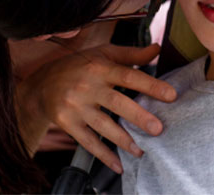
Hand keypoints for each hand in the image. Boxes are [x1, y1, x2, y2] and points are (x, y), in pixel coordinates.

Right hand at [20, 43, 175, 173]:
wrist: (42, 83)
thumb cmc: (80, 65)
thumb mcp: (104, 53)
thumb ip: (132, 54)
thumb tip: (158, 49)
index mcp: (100, 67)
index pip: (129, 75)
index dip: (150, 85)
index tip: (171, 95)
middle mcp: (88, 86)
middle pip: (116, 102)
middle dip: (138, 116)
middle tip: (158, 128)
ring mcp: (76, 106)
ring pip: (102, 125)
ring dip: (123, 140)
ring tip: (142, 150)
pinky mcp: (67, 122)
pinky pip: (87, 141)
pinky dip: (103, 154)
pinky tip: (119, 164)